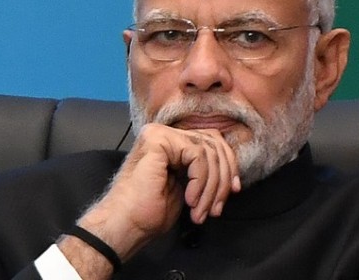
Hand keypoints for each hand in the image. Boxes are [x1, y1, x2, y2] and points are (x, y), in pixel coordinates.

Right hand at [67, 124, 240, 263]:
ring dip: (211, 187)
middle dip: (223, 178)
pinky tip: (190, 200)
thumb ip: (204, 171)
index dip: (228, 166)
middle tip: (217, 207)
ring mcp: (160, 133)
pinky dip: (200, 181)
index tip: (233, 191)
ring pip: (208, 151)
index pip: (212, 142)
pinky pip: (197, 155)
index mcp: (172, 142)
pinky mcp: (158, 140)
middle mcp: (165, 133)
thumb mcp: (188, 187)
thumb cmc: (150, 212)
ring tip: (201, 210)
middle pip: (214, 143)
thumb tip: (231, 170)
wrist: (125, 225)